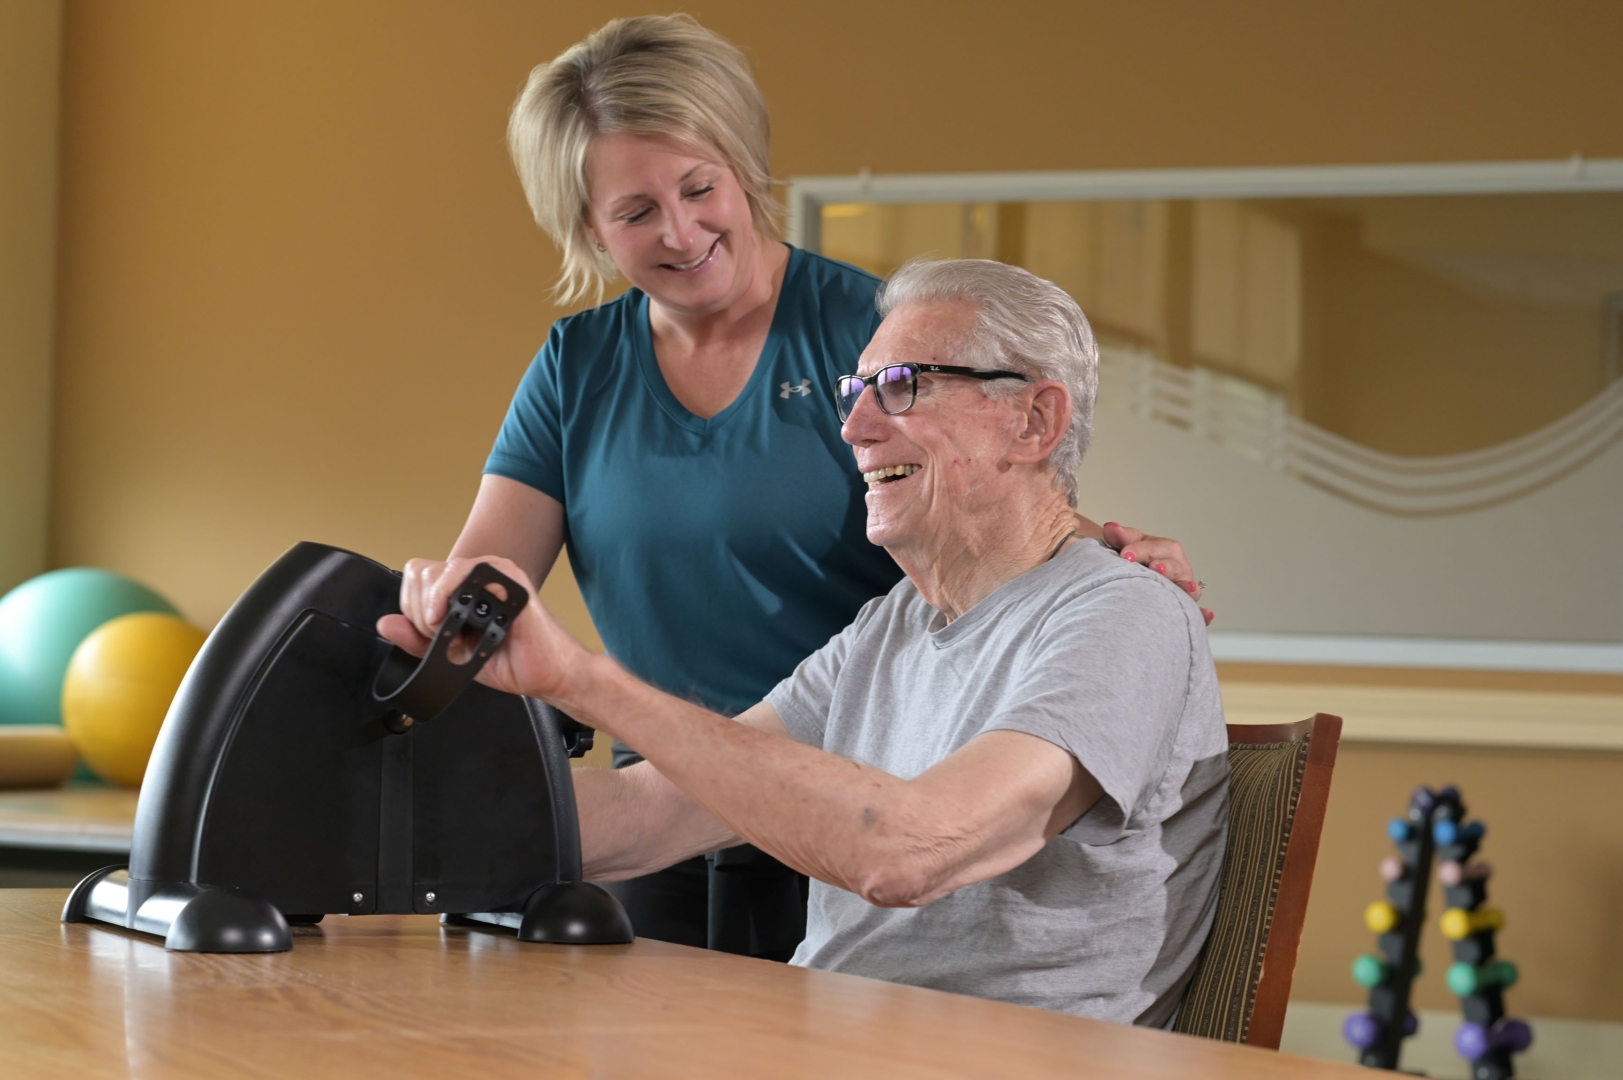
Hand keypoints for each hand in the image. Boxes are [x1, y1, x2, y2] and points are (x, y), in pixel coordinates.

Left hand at [376, 555, 590, 701]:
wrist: (546, 674)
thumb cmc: (510, 661)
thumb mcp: (451, 654)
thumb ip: (417, 639)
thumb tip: (386, 623)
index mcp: (463, 590)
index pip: (417, 579)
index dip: (413, 609)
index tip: (428, 634)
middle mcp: (476, 577)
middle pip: (420, 573)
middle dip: (419, 612)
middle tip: (441, 637)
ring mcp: (493, 573)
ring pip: (435, 572)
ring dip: (432, 609)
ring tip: (451, 632)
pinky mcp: (508, 577)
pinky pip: (462, 571)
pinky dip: (445, 595)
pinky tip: (450, 619)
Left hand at [1101, 522, 1213, 625]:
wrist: (1131, 575)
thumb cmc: (1131, 558)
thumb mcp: (1125, 546)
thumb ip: (1120, 537)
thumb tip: (1110, 527)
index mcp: (1164, 549)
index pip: (1155, 548)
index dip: (1141, 550)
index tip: (1125, 555)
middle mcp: (1177, 567)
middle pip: (1175, 566)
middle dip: (1166, 567)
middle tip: (1154, 568)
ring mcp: (1183, 587)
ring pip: (1188, 587)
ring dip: (1186, 588)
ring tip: (1185, 588)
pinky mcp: (1184, 607)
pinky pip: (1196, 612)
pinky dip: (1202, 614)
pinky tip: (1207, 615)